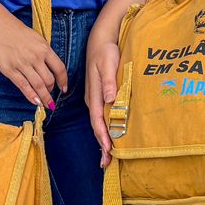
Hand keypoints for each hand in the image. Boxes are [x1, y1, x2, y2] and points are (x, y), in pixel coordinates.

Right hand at [0, 11, 65, 111]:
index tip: (64, 88)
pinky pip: (23, 86)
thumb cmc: (17, 31)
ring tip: (46, 104)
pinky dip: (31, 96)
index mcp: (44, 48)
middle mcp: (35, 57)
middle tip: (50, 95)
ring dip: (44, 97)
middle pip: (49, 80)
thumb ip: (44, 53)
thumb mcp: (37, 38)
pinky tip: (36, 102)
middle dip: (51, 90)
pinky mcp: (10, 70)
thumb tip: (51, 69)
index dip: (63, 81)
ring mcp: (22, 64)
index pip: (59, 68)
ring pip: (38, 85)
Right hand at [85, 26, 120, 166]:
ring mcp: (96, 98)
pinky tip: (110, 135)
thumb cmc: (106, 51)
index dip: (103, 137)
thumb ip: (109, 81)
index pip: (98, 121)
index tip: (109, 151)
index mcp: (94, 95)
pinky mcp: (100, 95)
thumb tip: (109, 99)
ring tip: (108, 157)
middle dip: (101, 146)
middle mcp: (93, 100)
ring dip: (104, 139)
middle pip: (97, 126)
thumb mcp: (108, 63)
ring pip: (100, 123)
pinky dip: (106, 128)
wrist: (100, 40)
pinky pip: (102, 116)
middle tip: (106, 164)